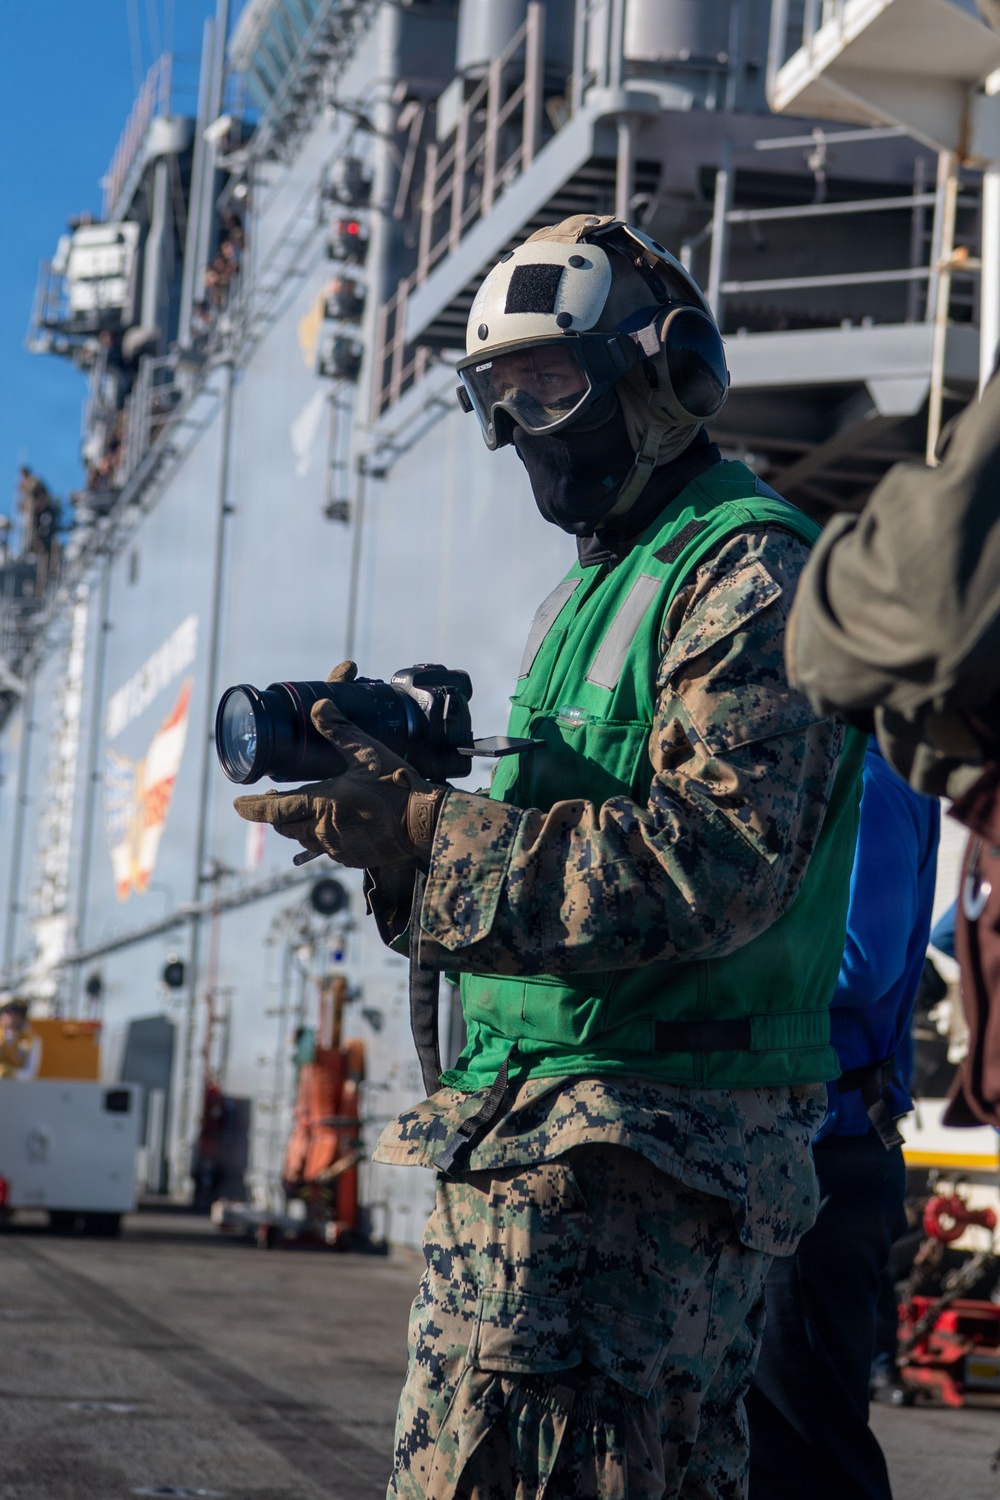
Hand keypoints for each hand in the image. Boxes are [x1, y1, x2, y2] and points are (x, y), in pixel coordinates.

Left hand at [233, 661, 445, 867]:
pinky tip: (330, 828)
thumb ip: (339, 730)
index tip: (238, 804)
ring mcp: (336, 848)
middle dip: (275, 814)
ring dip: (296, 826)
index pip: (274, 808)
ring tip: (300, 813)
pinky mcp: (350, 858)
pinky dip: (320, 838)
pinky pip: (325, 850)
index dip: (252, 807)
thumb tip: (320, 706)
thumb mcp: (366, 752)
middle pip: (285, 826)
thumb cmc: (395, 785)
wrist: (423, 823)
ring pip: (303, 839)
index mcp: (322, 802)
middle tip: (271, 802)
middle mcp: (323, 829)